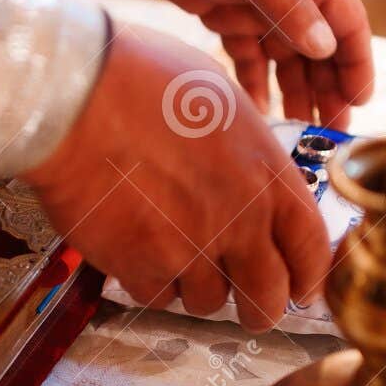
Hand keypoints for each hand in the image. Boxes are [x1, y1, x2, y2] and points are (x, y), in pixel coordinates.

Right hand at [21, 23, 328, 331]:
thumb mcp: (219, 99)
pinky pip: (157, 296)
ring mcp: (190, 248)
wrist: (74, 96)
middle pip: (267, 297)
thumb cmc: (140, 78)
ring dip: (194, 286)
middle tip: (246, 305)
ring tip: (172, 252)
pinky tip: (135, 249)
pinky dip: (149, 281)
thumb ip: (245, 150)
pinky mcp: (141, 267)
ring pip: (207, 301)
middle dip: (259, 307)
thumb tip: (250, 174)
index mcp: (266, 174)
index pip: (311, 248)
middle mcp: (239, 219)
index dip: (309, 277)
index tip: (301, 289)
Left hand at [104, 0, 373, 128]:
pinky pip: (247, 57)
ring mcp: (257, 4)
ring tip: (299, 131)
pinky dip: (253, 83)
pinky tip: (257, 112)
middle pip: (319, 48)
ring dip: (294, 92)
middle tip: (329, 133)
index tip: (359, 100)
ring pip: (285, 58)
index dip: (356, 62)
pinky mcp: (226, 14)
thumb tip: (325, 46)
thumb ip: (287, 3)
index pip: (346, 22)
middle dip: (327, 89)